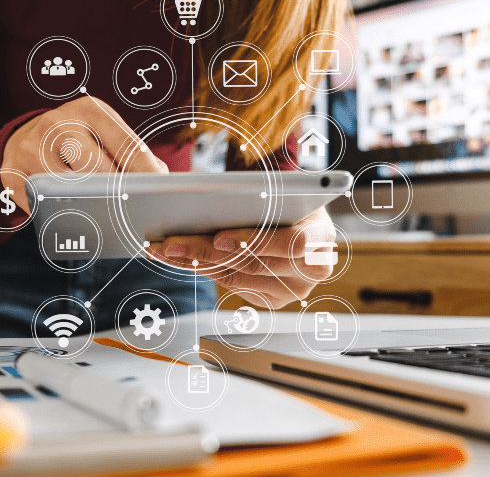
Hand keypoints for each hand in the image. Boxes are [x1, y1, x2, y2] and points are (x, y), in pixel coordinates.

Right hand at [1, 96, 167, 213]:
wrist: (27, 137)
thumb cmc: (80, 140)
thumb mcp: (106, 134)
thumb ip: (132, 153)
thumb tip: (160, 181)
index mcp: (90, 111)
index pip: (126, 145)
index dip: (146, 173)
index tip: (158, 193)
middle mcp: (58, 124)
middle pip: (98, 171)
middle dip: (118, 193)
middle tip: (132, 210)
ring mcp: (32, 148)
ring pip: (71, 190)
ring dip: (92, 207)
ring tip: (106, 217)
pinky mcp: (13, 173)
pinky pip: (45, 204)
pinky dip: (63, 215)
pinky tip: (77, 218)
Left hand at [147, 208, 335, 308]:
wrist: (295, 214)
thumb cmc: (285, 197)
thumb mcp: (280, 190)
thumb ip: (260, 197)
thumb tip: (213, 201)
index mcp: (322, 235)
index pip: (292, 243)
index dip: (255, 241)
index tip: (220, 238)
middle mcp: (315, 269)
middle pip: (255, 264)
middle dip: (208, 252)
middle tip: (173, 242)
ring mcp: (295, 289)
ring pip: (238, 278)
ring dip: (196, 262)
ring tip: (166, 249)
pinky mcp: (274, 299)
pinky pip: (234, 286)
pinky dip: (204, 270)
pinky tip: (181, 259)